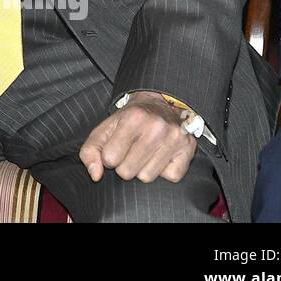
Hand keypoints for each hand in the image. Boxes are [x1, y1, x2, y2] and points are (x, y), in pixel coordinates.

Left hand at [79, 90, 197, 183]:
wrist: (160, 103)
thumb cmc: (129, 120)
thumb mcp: (105, 128)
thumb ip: (91, 150)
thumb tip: (95, 175)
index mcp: (132, 118)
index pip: (110, 158)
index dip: (109, 156)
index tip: (116, 147)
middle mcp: (156, 127)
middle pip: (128, 171)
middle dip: (125, 165)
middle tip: (130, 150)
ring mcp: (175, 138)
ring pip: (147, 177)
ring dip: (143, 169)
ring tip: (145, 153)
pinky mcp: (189, 148)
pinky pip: (171, 177)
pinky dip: (164, 171)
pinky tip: (161, 155)